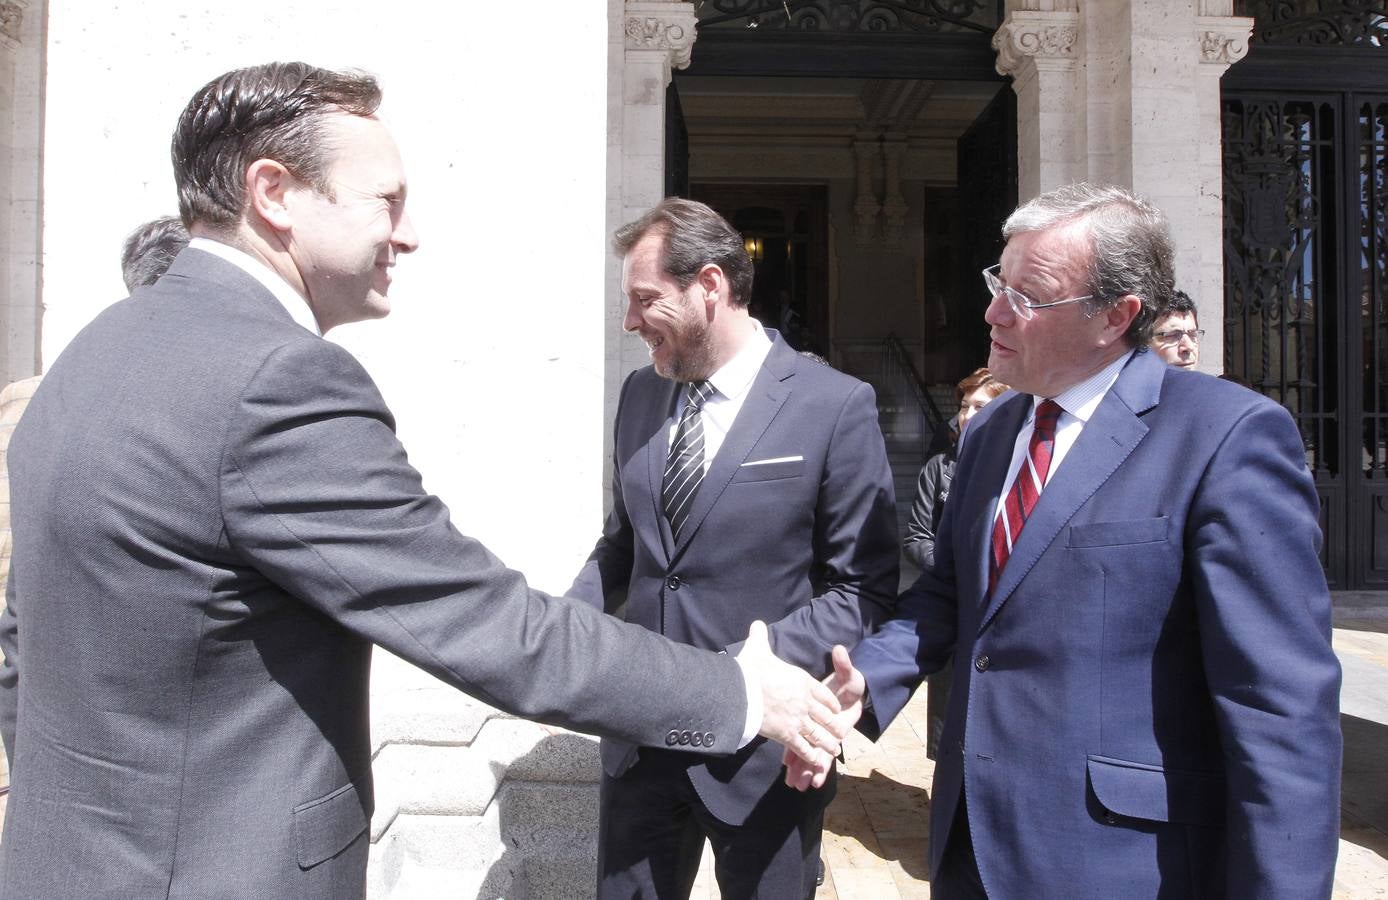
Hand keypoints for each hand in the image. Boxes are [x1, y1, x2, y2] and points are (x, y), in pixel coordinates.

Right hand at [738, 621, 845, 765]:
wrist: (742, 691)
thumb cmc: (751, 670)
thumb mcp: (758, 649)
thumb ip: (760, 637)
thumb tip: (757, 624)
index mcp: (803, 682)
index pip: (824, 694)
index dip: (831, 702)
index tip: (836, 708)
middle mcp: (805, 702)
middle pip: (826, 716)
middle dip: (834, 725)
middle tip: (840, 732)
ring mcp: (798, 720)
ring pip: (819, 734)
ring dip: (827, 743)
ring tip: (834, 749)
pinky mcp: (787, 735)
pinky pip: (803, 748)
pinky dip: (811, 756)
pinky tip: (816, 760)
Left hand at [784, 644, 864, 790]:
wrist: (848, 690)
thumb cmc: (849, 683)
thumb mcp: (849, 673)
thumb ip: (844, 663)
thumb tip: (839, 650)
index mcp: (837, 717)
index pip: (832, 735)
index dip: (828, 749)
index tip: (822, 762)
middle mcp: (829, 729)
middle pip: (818, 750)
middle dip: (811, 767)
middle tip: (803, 784)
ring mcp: (819, 732)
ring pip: (810, 753)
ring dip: (803, 769)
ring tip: (795, 785)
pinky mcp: (809, 732)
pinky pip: (803, 749)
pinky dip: (797, 760)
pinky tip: (789, 773)